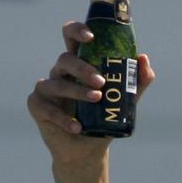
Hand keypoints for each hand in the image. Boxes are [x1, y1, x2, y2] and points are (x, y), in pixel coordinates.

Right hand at [27, 20, 154, 165]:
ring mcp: (47, 88)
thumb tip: (144, 59)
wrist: (88, 151)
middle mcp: (61, 73)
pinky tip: (78, 127)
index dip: (77, 31)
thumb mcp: (124, 102)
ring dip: (77, 91)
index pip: (72, 37)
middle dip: (83, 68)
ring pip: (57, 83)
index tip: (91, 36)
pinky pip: (48, 109)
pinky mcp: (37, 106)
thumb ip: (135, 82)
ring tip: (96, 99)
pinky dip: (64, 119)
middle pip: (65, 59)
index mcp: (79, 65)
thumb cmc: (103, 120)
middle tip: (101, 82)